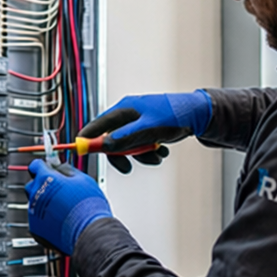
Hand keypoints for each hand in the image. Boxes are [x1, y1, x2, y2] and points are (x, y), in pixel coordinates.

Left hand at [25, 160, 112, 254]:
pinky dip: (45, 218)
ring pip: (34, 203)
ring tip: (62, 208)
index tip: (48, 170)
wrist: (89, 231)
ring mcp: (34, 212)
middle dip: (42, 185)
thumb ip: (67, 170)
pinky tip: (60, 220)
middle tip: (58, 190)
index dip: (43, 167)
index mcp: (46, 179)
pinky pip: (37, 219)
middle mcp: (36, 194)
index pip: (35, 166)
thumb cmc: (88, 206)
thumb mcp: (83, 179)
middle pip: (32, 184)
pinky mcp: (35, 228)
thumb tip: (60, 167)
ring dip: (44, 203)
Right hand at [77, 90, 212, 172]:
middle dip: (122, 154)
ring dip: (140, 155)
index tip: (79, 149)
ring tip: (156, 156)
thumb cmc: (174, 115)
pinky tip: (161, 151)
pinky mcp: (147, 130)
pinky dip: (149, 153)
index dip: (88, 137)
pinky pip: (140, 146)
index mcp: (125, 109)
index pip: (99, 124)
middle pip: (112, 139)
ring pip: (128, 146)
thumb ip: (126, 137)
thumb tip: (105, 145)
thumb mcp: (148, 128)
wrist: (197, 115)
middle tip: (127, 167)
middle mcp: (129, 115)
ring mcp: (138, 123)